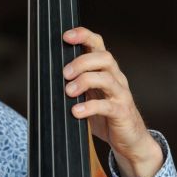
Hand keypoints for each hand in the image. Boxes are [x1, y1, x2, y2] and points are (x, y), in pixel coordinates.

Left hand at [62, 27, 163, 176]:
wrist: (130, 140)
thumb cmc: (105, 116)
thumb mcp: (89, 95)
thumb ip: (75, 83)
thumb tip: (47, 76)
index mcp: (106, 70)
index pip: (98, 45)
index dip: (84, 36)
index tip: (66, 36)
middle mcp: (116, 78)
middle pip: (104, 57)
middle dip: (82, 62)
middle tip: (64, 74)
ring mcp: (121, 95)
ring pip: (107, 78)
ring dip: (85, 81)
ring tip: (69, 92)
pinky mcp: (122, 112)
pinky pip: (107, 106)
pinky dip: (90, 107)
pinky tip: (76, 111)